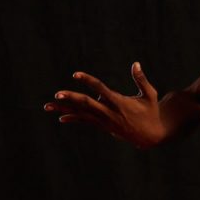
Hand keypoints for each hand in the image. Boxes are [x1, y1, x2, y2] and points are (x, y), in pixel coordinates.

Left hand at [43, 62, 164, 149]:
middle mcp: (109, 112)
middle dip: (71, 98)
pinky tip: (61, 117)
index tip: (75, 74)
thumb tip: (135, 63)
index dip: (88, 81)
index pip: (100, 89)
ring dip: (64, 109)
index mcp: (120, 102)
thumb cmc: (151, 112)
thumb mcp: (150, 94)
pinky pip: (86, 121)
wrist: (151, 136)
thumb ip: (141, 79)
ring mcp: (105, 121)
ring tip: (48, 106)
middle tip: (57, 93)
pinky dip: (74, 118)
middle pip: (86, 104)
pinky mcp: (103, 126)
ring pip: (82, 114)